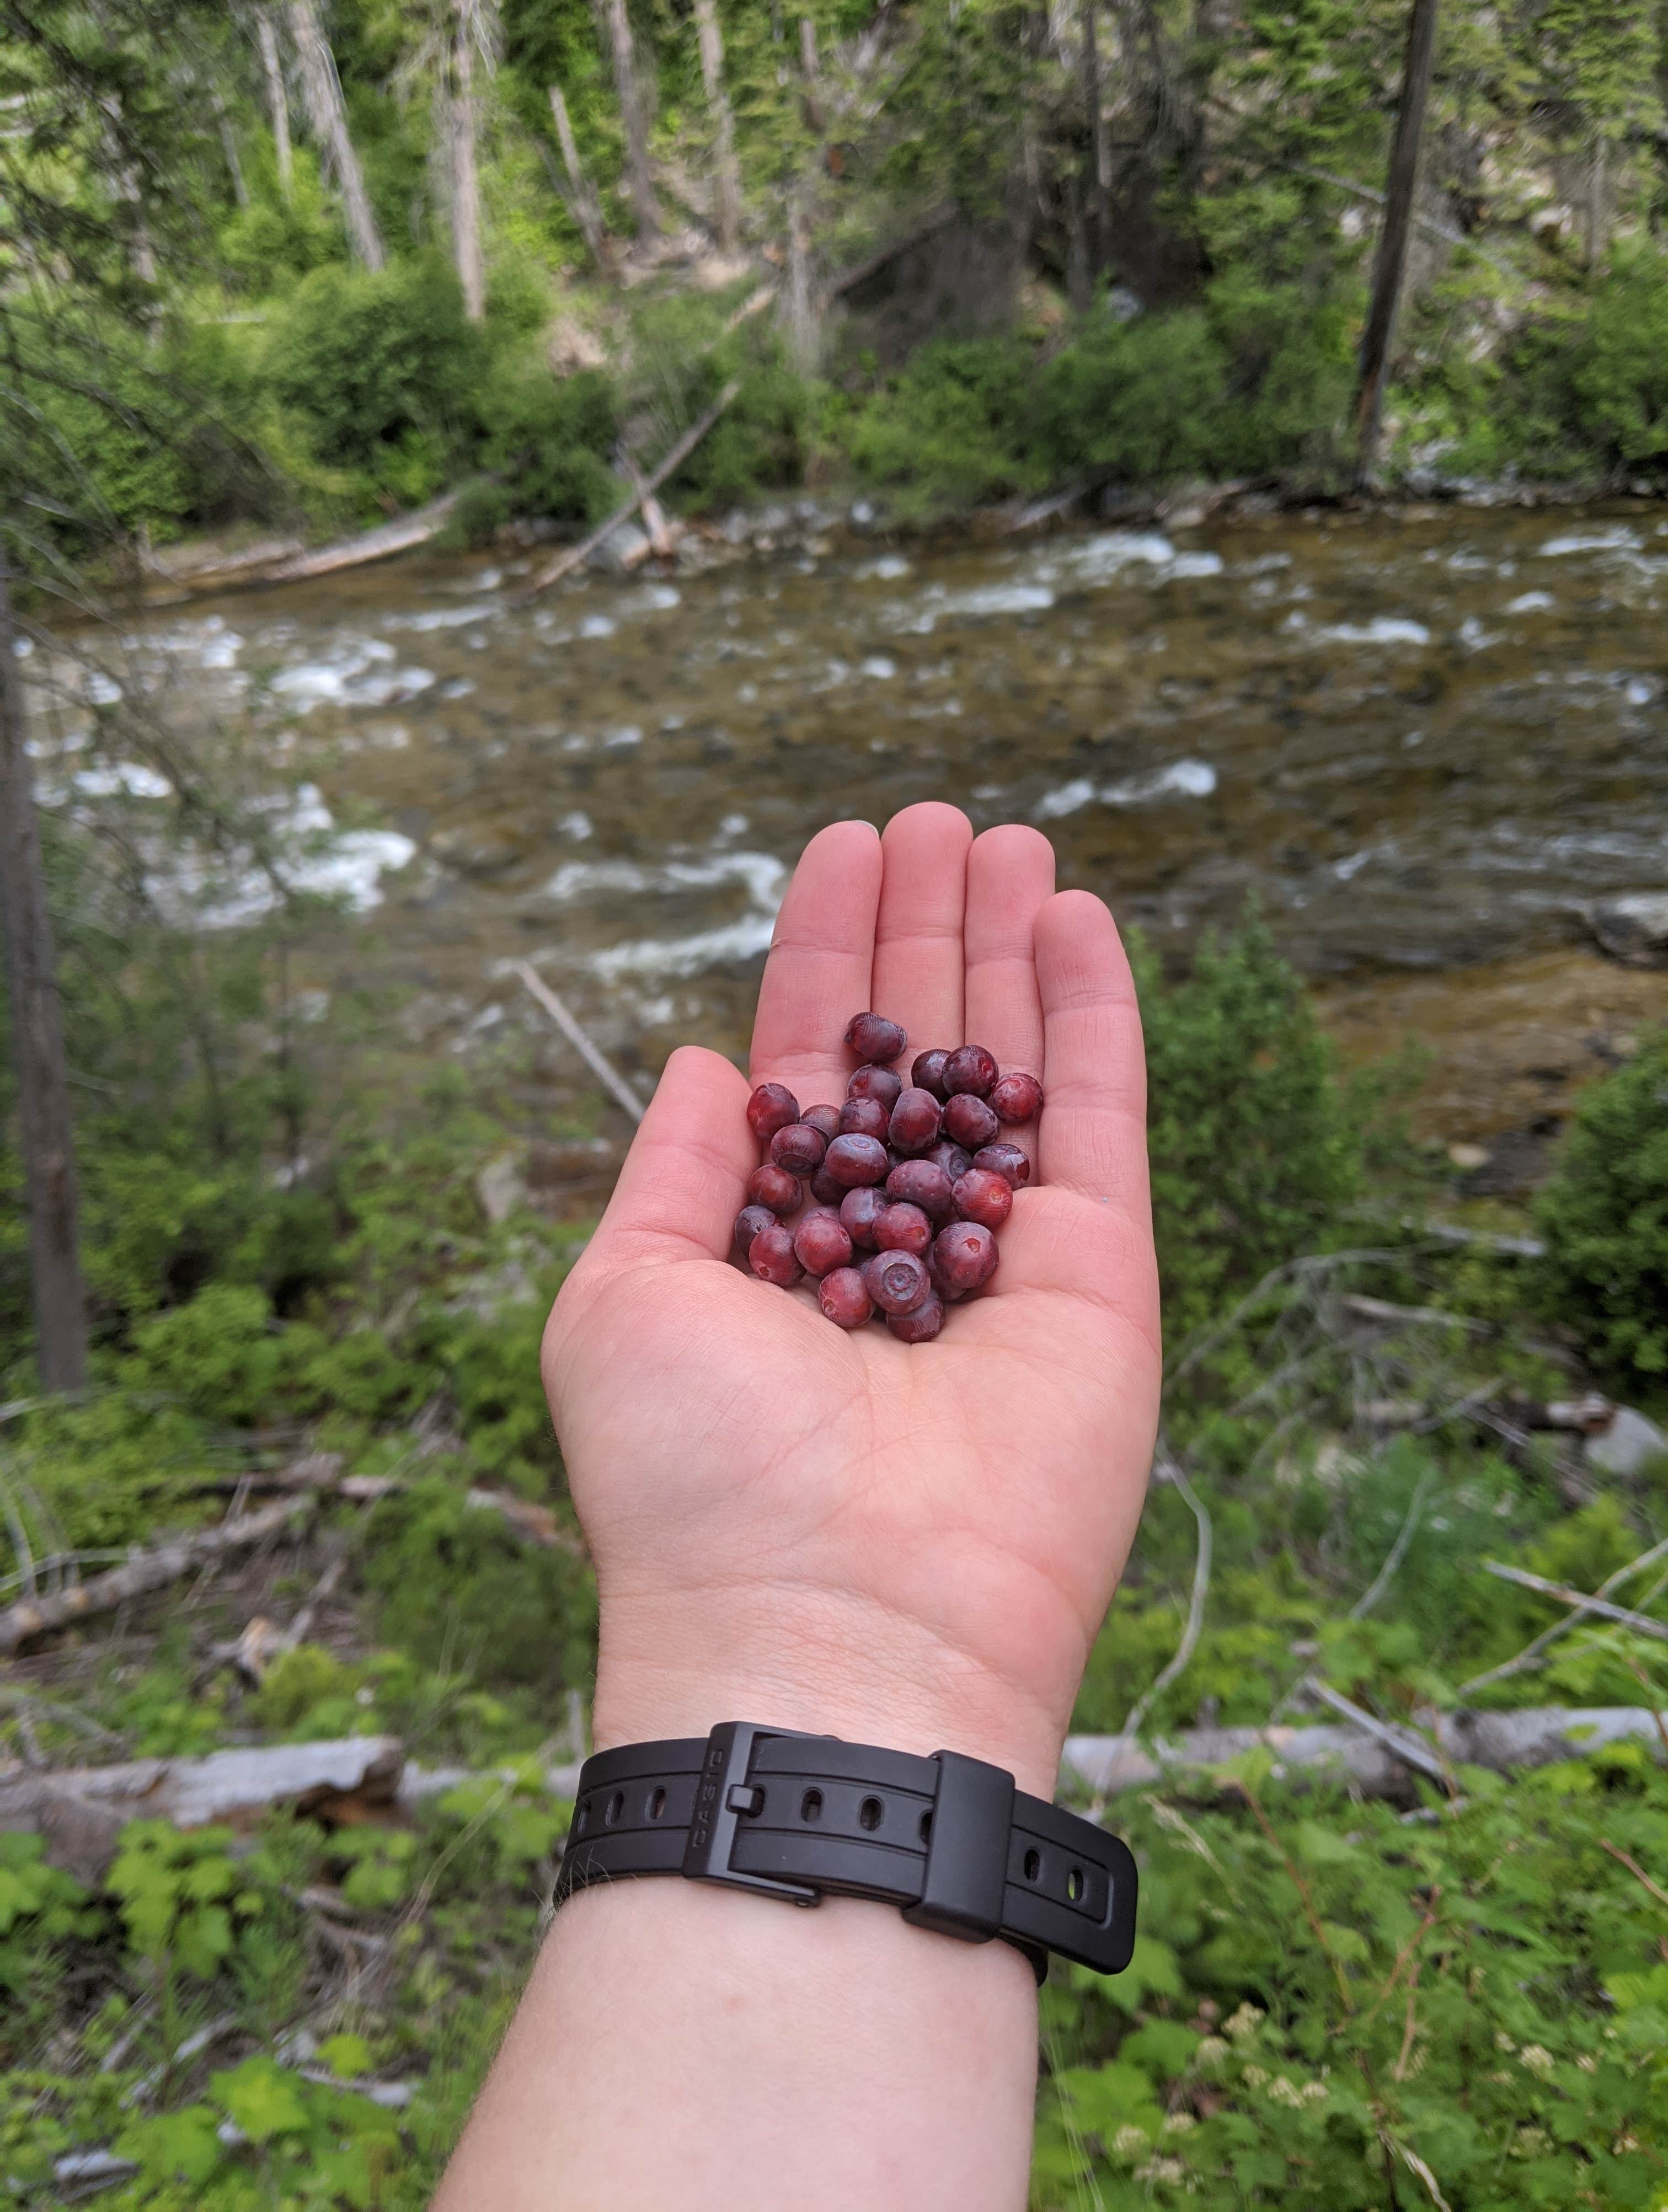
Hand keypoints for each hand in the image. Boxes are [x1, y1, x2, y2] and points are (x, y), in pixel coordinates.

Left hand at [542, 804, 1159, 1795]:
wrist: (830, 1628)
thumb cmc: (693, 1479)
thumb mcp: (622, 1297)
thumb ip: (674, 1168)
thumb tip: (704, 1058)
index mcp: (778, 1244)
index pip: (813, 1064)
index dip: (827, 954)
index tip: (843, 846)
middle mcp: (891, 1242)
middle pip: (919, 1050)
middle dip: (924, 930)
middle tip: (935, 817)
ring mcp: (1001, 1257)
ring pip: (1013, 1066)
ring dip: (1010, 946)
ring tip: (1006, 834)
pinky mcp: (1097, 1276)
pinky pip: (1101, 1118)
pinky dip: (1095, 1015)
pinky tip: (1075, 916)